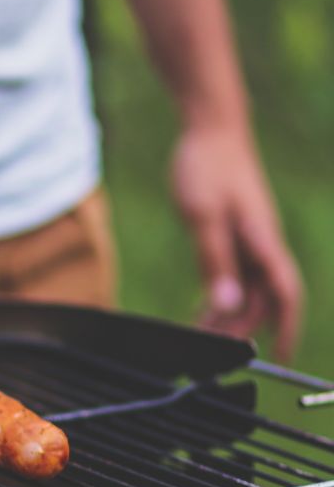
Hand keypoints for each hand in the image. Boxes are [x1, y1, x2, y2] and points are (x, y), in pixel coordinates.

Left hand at [171, 125, 302, 360]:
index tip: (278, 356)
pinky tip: (203, 310)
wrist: (210, 130)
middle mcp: (262, 244)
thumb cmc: (207, 167)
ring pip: (247, 289)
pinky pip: (234, 274)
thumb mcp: (202, 216)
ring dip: (229, 315)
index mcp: (263, 241)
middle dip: (243, 329)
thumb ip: (214, 260)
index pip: (285, 294)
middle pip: (262, 299)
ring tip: (201, 337)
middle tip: (211, 352)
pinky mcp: (235, 234)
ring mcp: (250, 239)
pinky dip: (221, 295)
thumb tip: (227, 303)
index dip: (286, 327)